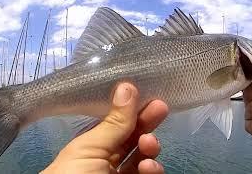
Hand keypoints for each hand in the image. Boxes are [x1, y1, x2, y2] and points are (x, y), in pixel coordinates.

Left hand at [41, 83, 168, 173]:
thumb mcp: (90, 148)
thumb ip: (114, 122)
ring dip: (150, 148)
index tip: (149, 95)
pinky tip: (148, 167)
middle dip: (147, 122)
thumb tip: (127, 86)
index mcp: (93, 146)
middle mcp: (108, 160)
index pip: (117, 124)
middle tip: (160, 108)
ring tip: (149, 144)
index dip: (132, 110)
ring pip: (143, 158)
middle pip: (133, 138)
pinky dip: (153, 170)